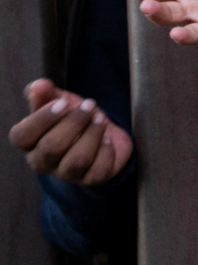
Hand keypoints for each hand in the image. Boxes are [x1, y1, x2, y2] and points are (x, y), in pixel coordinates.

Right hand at [8, 79, 133, 184]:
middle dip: (74, 122)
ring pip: (77, 160)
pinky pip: (98, 170)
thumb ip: (46, 93)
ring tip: (101, 118)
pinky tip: (108, 138)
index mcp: (29, 143)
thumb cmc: (73, 119)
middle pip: (52, 147)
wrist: (104, 133)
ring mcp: (67, 174)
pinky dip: (106, 151)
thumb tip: (39, 85)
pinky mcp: (91, 179)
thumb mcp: (59, 102)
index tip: (63, 102)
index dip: (42, 119)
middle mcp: (43, 162)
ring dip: (92, 135)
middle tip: (90, 105)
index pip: (22, 136)